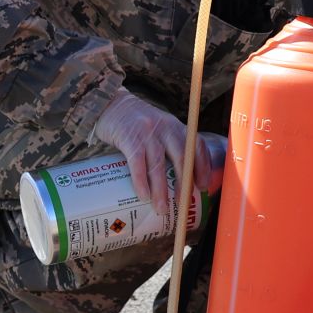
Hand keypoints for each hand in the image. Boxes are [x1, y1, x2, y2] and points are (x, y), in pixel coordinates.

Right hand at [92, 93, 225, 214]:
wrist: (109, 104)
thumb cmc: (135, 122)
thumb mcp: (158, 126)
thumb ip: (168, 144)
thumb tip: (178, 178)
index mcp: (175, 126)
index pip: (196, 145)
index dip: (202, 166)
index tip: (202, 186)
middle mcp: (165, 127)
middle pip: (181, 157)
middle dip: (184, 183)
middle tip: (184, 203)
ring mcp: (147, 132)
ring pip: (158, 165)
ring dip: (161, 190)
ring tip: (162, 208)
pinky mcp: (129, 138)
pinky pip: (138, 164)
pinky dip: (141, 182)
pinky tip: (143, 196)